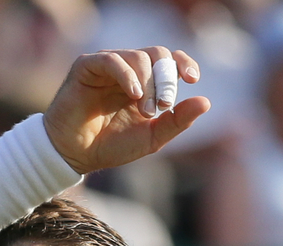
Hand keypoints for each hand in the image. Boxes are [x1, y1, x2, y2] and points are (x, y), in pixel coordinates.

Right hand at [44, 47, 209, 174]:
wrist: (76, 155)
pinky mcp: (87, 66)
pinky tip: (134, 94)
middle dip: (166, 79)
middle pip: (158, 53)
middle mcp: (128, 69)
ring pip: (138, 56)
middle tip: (164, 106)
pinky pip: (112, 59)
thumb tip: (206, 102)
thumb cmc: (111, 146)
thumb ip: (178, 121)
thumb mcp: (152, 137)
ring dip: (148, 83)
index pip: (170, 59)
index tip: (193, 77)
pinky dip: (127, 74)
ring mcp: (107, 65)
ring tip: (145, 110)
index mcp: (145, 82)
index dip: (183, 62)